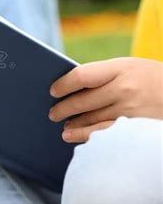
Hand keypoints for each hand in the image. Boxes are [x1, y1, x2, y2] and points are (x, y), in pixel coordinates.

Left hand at [48, 57, 162, 142]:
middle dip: (63, 108)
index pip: (81, 76)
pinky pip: (102, 133)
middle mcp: (124, 88)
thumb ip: (104, 75)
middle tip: (52, 113)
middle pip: (82, 101)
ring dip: (72, 123)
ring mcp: (130, 110)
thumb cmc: (151, 79)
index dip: (63, 84)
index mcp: (120, 68)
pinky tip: (72, 135)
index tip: (52, 90)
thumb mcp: (131, 68)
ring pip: (90, 119)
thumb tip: (70, 87)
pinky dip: (83, 135)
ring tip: (63, 124)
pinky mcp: (134, 128)